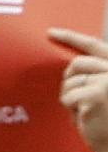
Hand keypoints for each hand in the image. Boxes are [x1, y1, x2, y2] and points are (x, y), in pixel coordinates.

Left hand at [54, 25, 103, 144]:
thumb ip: (95, 74)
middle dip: (71, 81)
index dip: (72, 38)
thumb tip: (68, 65)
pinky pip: (68, 97)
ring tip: (89, 112)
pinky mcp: (96, 94)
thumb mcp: (105, 90)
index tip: (50, 32)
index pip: (95, 46)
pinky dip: (71, 109)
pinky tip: (85, 118)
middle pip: (77, 64)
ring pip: (70, 81)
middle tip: (78, 98)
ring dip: (73, 99)